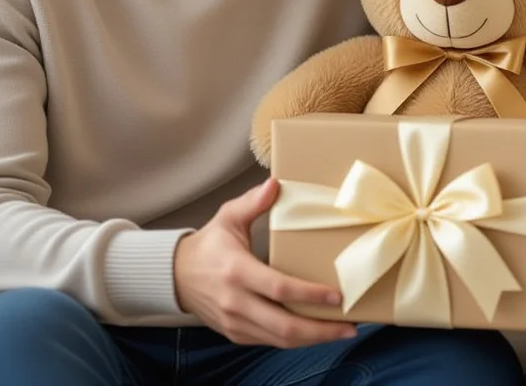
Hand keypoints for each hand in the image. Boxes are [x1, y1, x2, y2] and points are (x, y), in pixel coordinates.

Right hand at [173, 178, 357, 347]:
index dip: (310, 294)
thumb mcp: (227, 217)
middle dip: (320, 330)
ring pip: (280, 340)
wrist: (176, 276)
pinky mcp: (236, 334)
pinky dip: (296, 341)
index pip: (279, 288)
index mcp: (236, 271)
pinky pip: (270, 342)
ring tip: (341, 331)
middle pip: (284, 325)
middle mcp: (236, 302)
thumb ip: (252, 202)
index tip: (337, 295)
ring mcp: (235, 322)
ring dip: (313, 339)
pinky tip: (316, 333)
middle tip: (350, 326)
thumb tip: (275, 183)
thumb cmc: (209, 245)